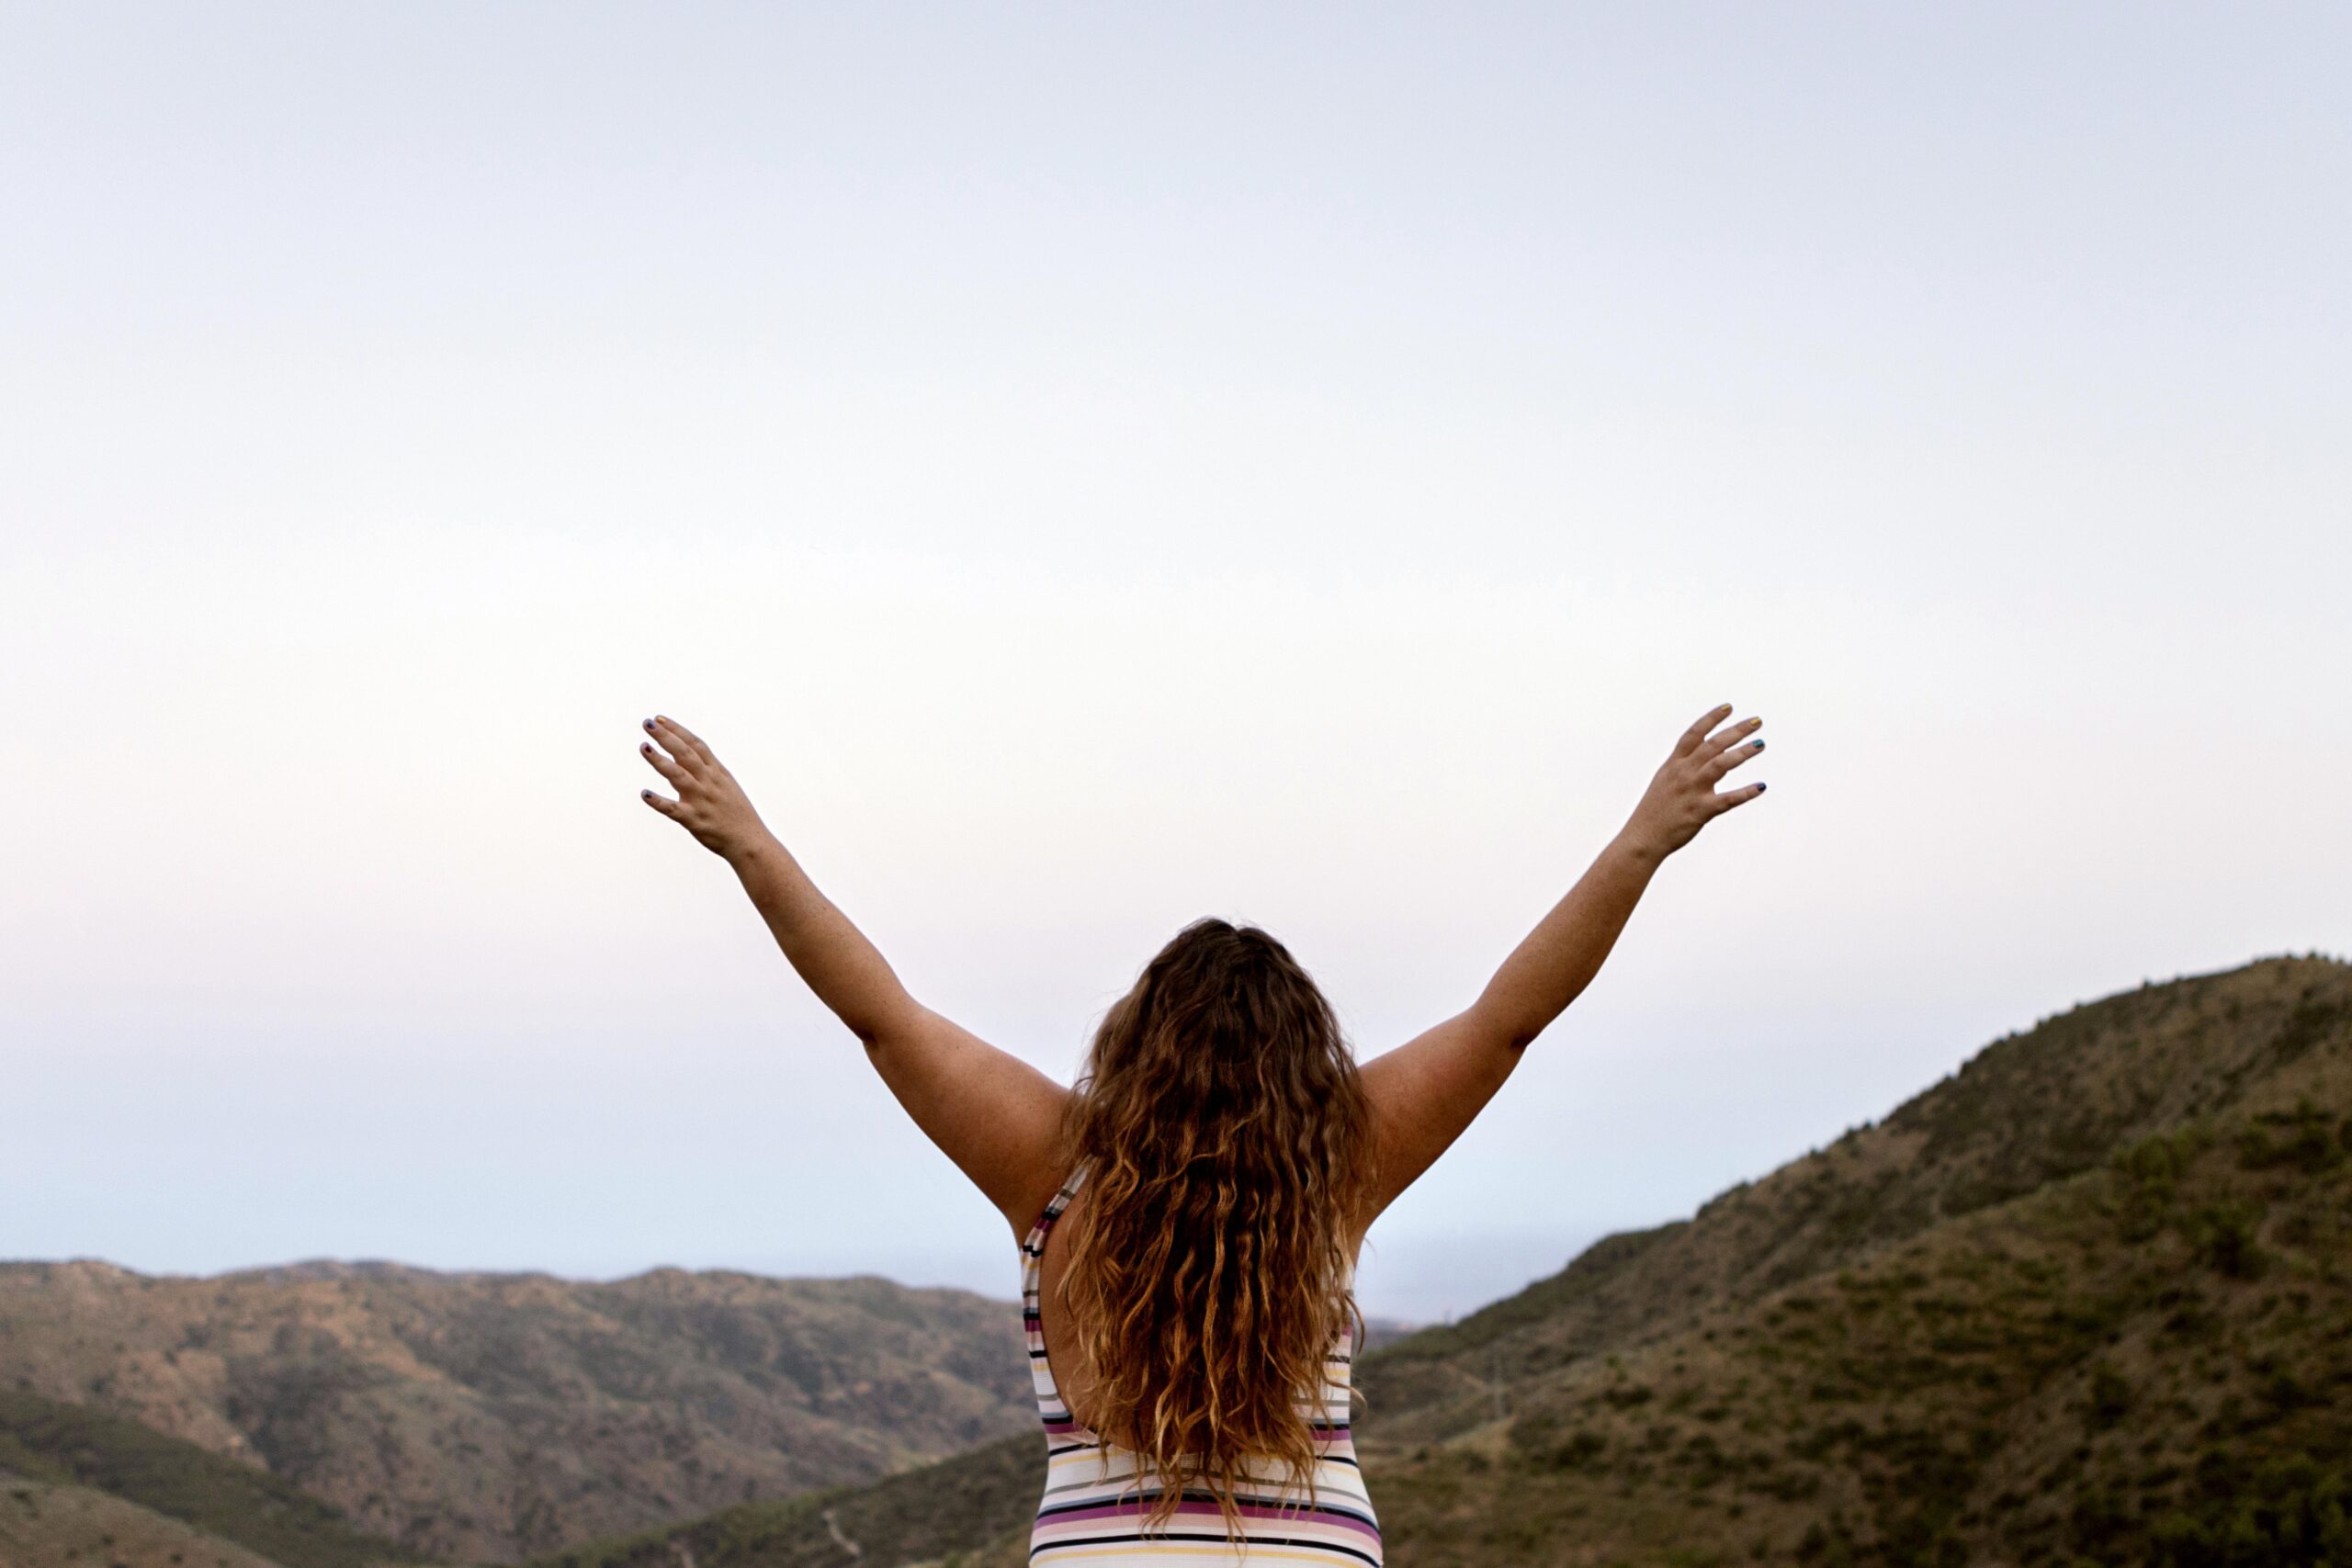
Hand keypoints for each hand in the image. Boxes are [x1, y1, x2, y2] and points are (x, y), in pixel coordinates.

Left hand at [637, 715, 769, 860]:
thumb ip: (705, 770)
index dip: (677, 730)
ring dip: (660, 761)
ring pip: (678, 776)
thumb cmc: (736, 814)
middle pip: (685, 754)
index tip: (659, 719)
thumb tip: (681, 756)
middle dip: (666, 737)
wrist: (750, 841)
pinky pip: (674, 809)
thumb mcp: (726, 785)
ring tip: (643, 747)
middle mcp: (709, 782)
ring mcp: (702, 800)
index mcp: (717, 772)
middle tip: (648, 724)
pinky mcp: (694, 820)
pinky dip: (659, 802)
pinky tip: (645, 794)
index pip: (695, 745)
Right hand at [1620, 703, 1766, 860]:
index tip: (1728, 708)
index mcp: (1673, 764)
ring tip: (1760, 744)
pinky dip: (1745, 793)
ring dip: (1743, 753)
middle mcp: (1683, 773)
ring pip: (1721, 764)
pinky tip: (1760, 786)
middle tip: (1757, 721)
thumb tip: (1703, 750)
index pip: (1694, 734)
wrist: (1642, 837)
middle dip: (1736, 730)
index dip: (1711, 719)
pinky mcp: (1701, 811)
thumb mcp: (1664, 780)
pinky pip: (1728, 799)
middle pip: (1713, 744)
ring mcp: (1692, 791)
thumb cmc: (1655, 810)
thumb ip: (1683, 764)